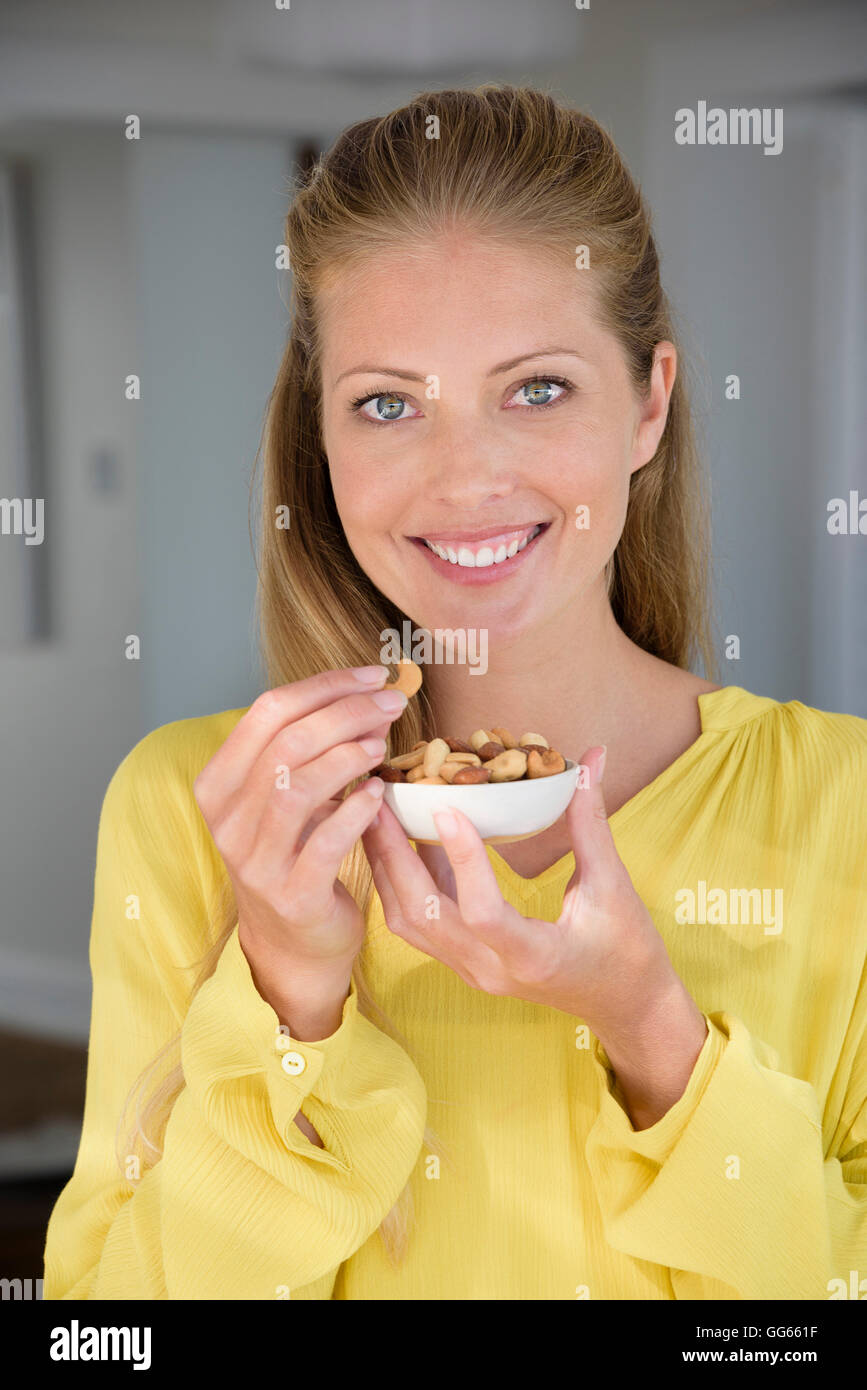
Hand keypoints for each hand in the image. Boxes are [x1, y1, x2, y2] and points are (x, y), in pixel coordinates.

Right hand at [193, 666, 406, 996]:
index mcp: (218, 784)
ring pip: (297, 787)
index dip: (324, 685)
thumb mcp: (287, 795)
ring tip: (382, 745)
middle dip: (347, 713)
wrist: (295, 939)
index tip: (373, 675)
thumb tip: (367, 693)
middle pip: (286, 743)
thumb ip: (309, 747)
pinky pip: (325, 841)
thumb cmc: (297, 852)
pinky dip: (356, 811)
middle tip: (391, 704)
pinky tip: (379, 794)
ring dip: (349, 756)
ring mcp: (255, 861)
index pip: (267, 711)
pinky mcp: (291, 895)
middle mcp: (226, 821)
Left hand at [362, 745, 706, 1117]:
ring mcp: (472, 971)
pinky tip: (400, 838)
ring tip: (373, 814)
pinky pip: (419, 923)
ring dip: (387, 867)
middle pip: (423, 916)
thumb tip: (593, 756)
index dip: (463, 860)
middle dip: (393, 855)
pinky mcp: (464, 964)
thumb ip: (592, 822)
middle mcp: (491, 970)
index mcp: (534, 955)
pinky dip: (403, 880)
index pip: (485, 912)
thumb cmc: (628, 949)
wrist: (625, 1007)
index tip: (446, 807)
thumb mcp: (614, 886)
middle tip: (377, 798)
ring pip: (410, 922)